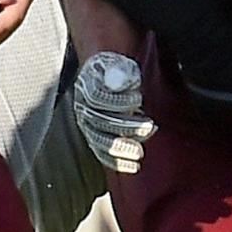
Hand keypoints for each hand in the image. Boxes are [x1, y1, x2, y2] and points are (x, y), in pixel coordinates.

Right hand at [74, 51, 156, 173]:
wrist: (106, 78)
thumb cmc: (117, 71)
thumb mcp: (120, 65)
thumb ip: (119, 72)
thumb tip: (118, 80)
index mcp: (87, 87)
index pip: (97, 97)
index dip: (118, 100)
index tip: (138, 98)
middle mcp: (83, 108)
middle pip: (101, 121)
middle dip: (126, 126)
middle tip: (149, 126)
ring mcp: (87, 126)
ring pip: (100, 141)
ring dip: (122, 148)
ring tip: (141, 152)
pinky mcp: (95, 139)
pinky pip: (103, 154)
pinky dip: (118, 162)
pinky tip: (134, 166)